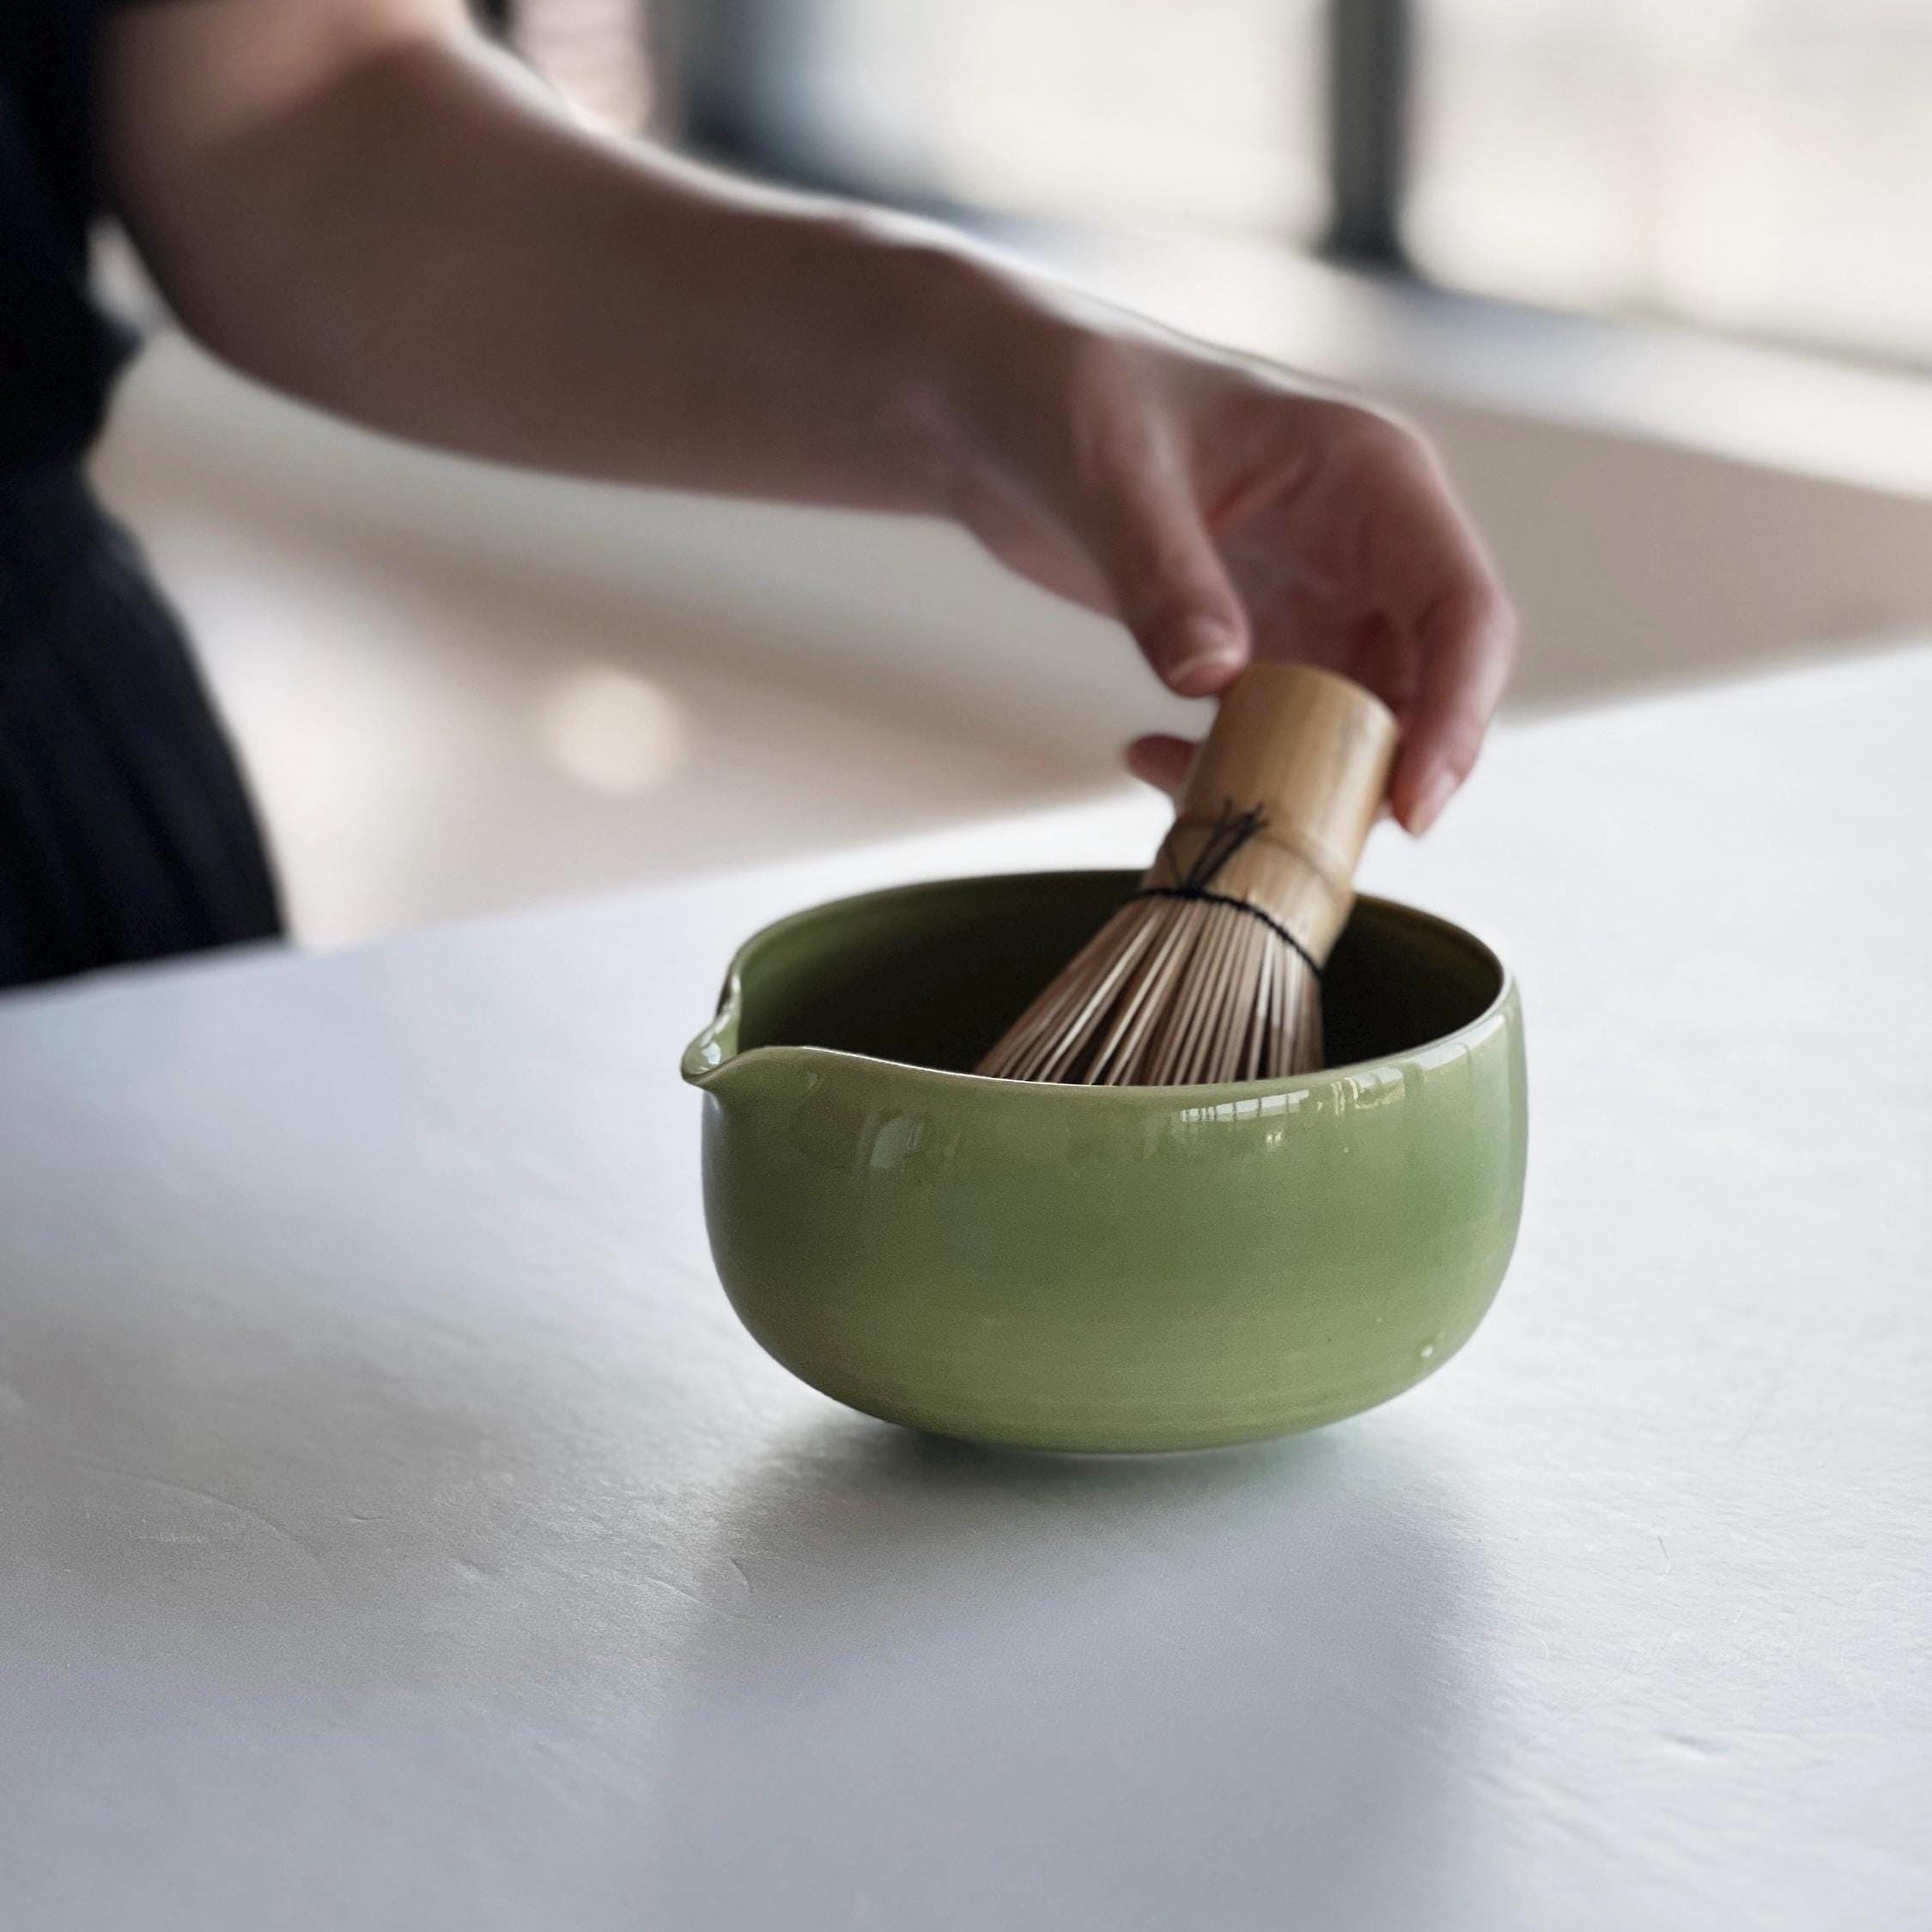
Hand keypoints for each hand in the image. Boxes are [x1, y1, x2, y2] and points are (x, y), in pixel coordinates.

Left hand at [932, 289, 1515, 832]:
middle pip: (1427, 685)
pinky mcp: (1255, 641)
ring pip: (1354, 724)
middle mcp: (1364, 543)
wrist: (989, 402)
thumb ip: (1166, 577)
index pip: (1462, 610)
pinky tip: (1146, 756)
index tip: (1410, 809)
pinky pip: (1276, 731)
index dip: (1455, 715)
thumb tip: (1218, 681)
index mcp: (1371, 477)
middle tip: (1300, 840)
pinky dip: (1228, 766)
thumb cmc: (1066, 393)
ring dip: (1294, 780)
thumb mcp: (1111, 473)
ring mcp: (1312, 597)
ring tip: (1194, 793)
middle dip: (1378, 772)